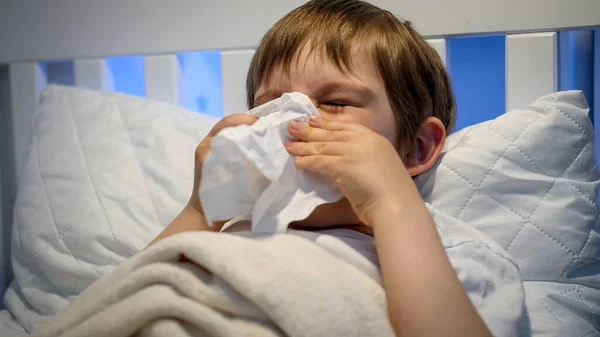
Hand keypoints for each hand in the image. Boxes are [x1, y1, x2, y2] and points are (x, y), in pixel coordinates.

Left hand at [189, 113, 258, 214]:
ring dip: (248, 131)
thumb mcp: (227, 172)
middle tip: (266, 128)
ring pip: (233, 133)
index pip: (227, 123)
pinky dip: (245, 140)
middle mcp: (209, 144)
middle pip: (231, 125)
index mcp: (208, 145)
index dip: (244, 119)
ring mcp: (213, 150)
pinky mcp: (219, 157)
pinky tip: (257, 146)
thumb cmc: (216, 196)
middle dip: (248, 123)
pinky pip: (233, 142)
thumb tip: (256, 142)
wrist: (205, 212)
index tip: (260, 124)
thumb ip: (237, 155)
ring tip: (264, 135)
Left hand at [286, 116, 417, 226]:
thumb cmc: (392, 194)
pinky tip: (297, 162)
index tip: (313, 120)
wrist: (397, 206)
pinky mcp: (343, 166)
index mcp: (376, 140)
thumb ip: (366, 159)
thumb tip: (349, 162)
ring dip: (303, 145)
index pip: (346, 127)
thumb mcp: (382, 167)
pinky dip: (307, 161)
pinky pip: (320, 161)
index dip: (327, 124)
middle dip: (309, 130)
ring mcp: (354, 152)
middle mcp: (365, 142)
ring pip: (323, 146)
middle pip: (331, 134)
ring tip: (288, 144)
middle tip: (292, 126)